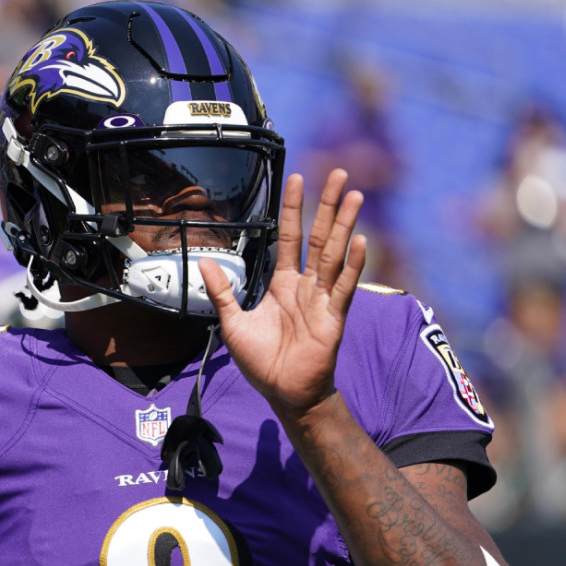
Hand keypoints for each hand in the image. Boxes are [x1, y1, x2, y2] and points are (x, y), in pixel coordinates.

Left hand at [200, 169, 365, 419]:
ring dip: (344, 224)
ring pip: (335, 254)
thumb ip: (222, 291)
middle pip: (318, 236)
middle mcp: (306, 286)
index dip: (292, 209)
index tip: (297, 179)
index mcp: (283, 283)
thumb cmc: (261, 361)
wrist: (283, 393)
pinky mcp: (334, 318)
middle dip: (326, 205)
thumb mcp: (233, 322)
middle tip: (337, 172)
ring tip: (354, 195)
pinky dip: (353, 265)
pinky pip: (344, 287)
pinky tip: (360, 241)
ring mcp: (323, 299)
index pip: (289, 237)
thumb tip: (204, 262)